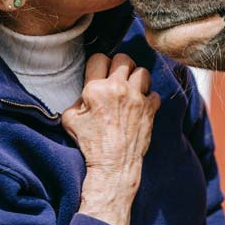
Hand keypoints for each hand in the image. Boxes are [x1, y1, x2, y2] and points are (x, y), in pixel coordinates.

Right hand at [62, 53, 160, 224]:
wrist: (113, 166)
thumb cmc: (90, 144)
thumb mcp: (70, 119)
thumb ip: (77, 99)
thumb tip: (85, 91)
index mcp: (96, 89)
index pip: (98, 58)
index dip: (98, 64)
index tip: (99, 73)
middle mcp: (118, 89)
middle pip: (123, 58)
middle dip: (119, 65)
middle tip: (116, 76)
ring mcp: (136, 98)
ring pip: (143, 72)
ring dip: (136, 78)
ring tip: (131, 89)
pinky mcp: (150, 109)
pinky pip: (154, 93)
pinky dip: (149, 98)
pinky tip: (140, 106)